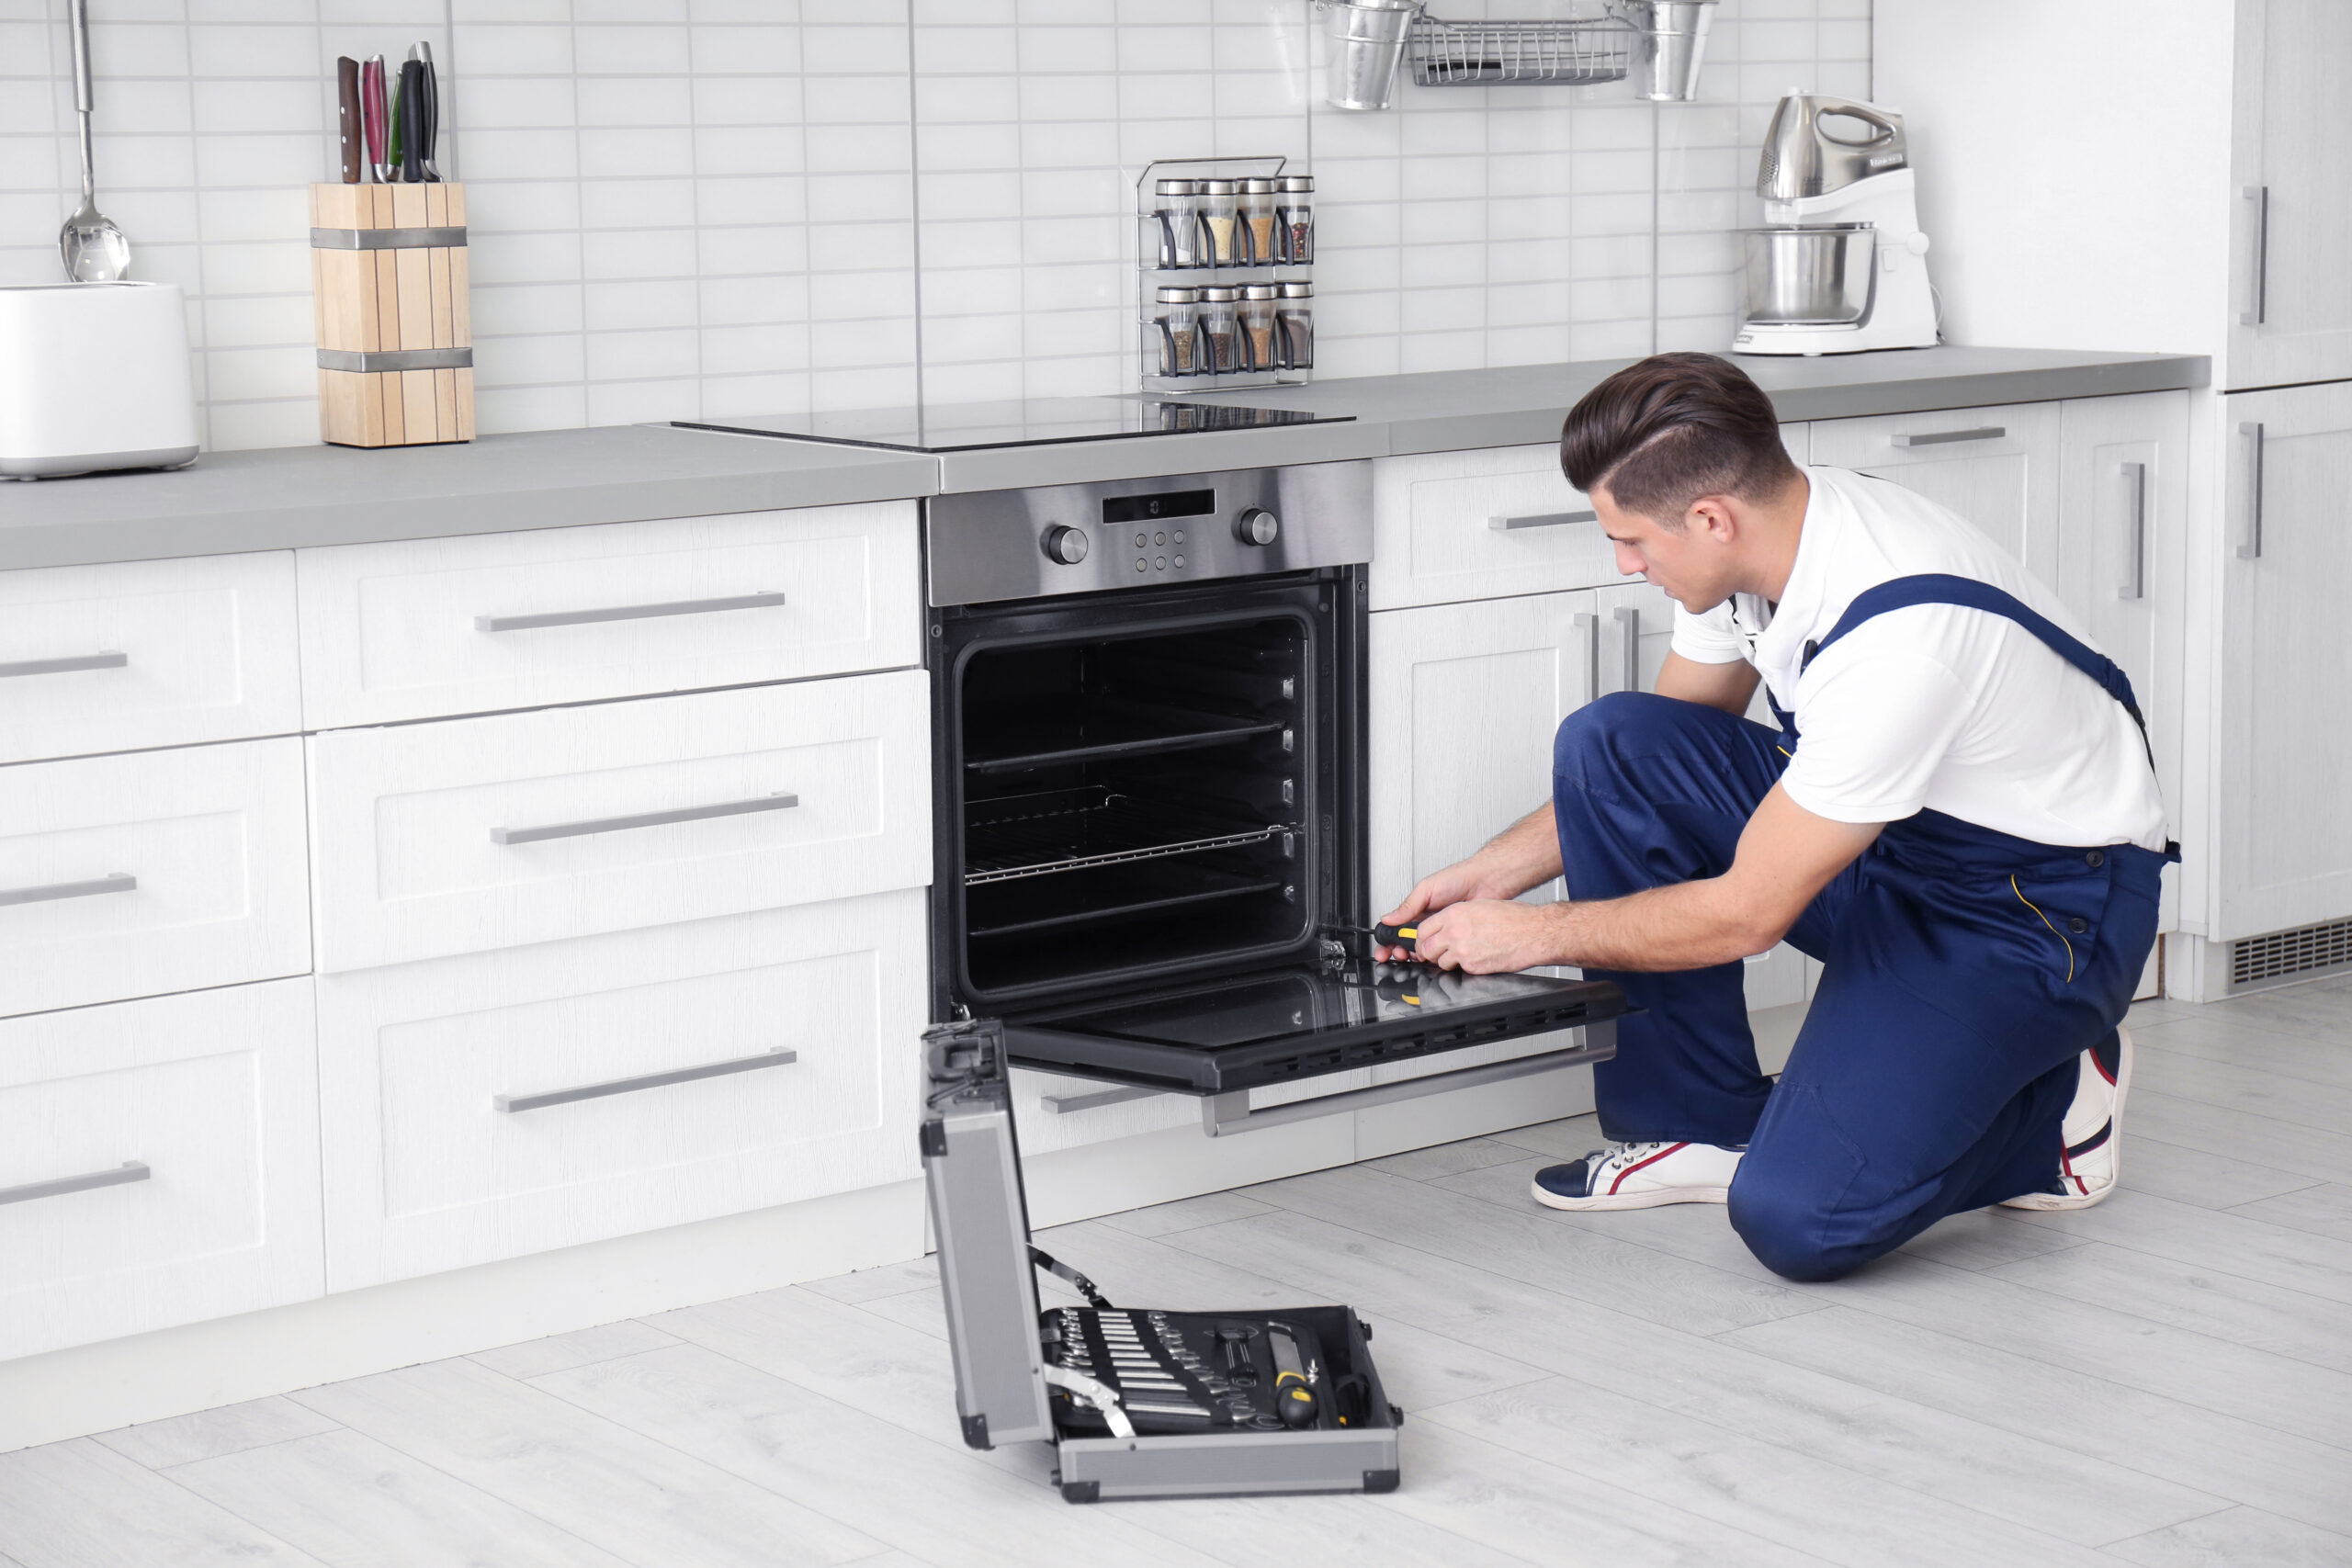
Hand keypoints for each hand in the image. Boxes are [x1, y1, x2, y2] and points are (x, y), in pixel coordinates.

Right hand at [1376, 860, 1502, 961]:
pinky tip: (1434, 956)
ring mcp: (1441, 931)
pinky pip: (1443, 951)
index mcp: (1417, 910)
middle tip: (1399, 955)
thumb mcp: (1427, 889)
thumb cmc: (1458, 879)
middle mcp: (1428, 922)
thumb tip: (1388, 918)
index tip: (1385, 951)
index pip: (1397, 929)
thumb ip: (1408, 906)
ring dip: (1416, 956)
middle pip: (1407, 943)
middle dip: (1399, 952)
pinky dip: (1437, 956)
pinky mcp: (1455, 939)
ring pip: (1424, 950)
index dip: (1388, 941)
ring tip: (1416, 955)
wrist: (1485, 882)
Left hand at [1409, 899, 1565, 974]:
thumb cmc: (1514, 918)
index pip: (1423, 929)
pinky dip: (1464, 967)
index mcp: (1455, 913)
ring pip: (1439, 961)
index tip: (1424, 941)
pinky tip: (1477, 958)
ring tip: (1461, 955)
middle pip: (1426, 947)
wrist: (1533, 932)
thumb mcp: (1480, 907)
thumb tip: (1446, 925)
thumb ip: (1458, 916)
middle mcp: (1455, 931)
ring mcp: (1463, 950)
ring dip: (1446, 961)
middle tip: (1436, 953)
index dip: (1421, 938)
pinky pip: (1459, 970)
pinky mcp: (1472, 965)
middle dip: (1428, 952)